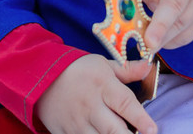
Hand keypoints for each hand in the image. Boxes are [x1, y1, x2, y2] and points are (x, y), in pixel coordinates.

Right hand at [35, 55, 155, 133]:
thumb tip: (149, 66)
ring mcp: (76, 121)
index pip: (125, 103)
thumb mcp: (103, 64)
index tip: (153, 130)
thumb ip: (127, 69)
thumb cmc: (77, 70)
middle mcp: (90, 105)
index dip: (141, 118)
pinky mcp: (63, 132)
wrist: (39, 75)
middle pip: (113, 129)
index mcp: (102, 85)